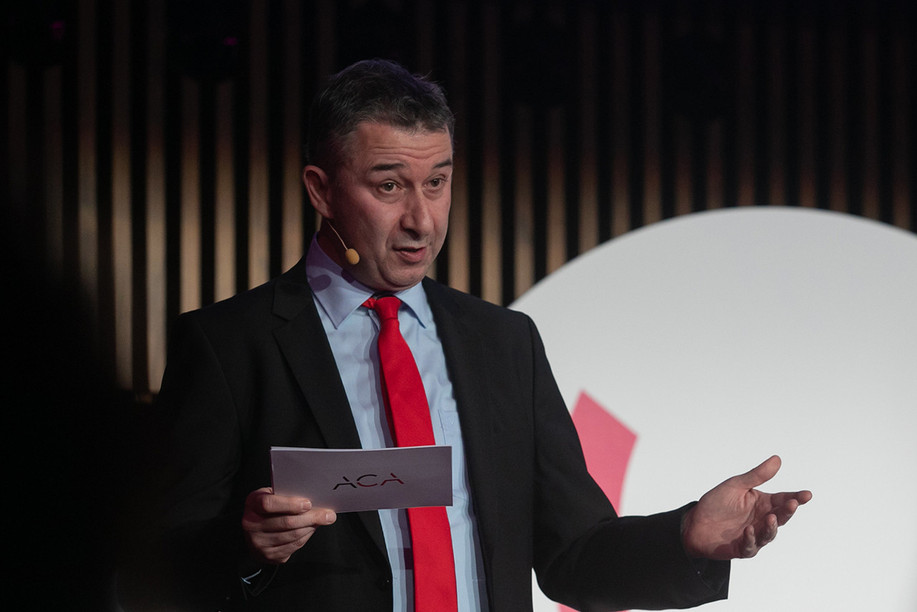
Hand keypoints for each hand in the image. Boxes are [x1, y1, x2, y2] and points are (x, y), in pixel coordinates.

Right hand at [242, 487, 336, 563]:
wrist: (253, 532)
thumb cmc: (267, 509)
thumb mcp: (271, 496)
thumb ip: (286, 495)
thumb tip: (314, 498)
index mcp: (252, 504)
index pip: (268, 504)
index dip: (290, 504)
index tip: (308, 504)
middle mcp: (251, 524)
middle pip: (286, 522)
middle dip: (311, 517)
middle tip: (328, 514)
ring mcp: (259, 542)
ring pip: (293, 535)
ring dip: (311, 527)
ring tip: (321, 520)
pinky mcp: (268, 555)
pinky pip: (293, 546)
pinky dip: (306, 537)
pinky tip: (311, 529)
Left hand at [681, 455, 811, 559]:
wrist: (695, 522)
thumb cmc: (716, 503)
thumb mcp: (736, 485)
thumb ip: (757, 476)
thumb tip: (777, 459)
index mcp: (762, 503)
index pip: (782, 500)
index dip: (796, 498)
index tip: (807, 494)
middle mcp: (761, 520)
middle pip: (780, 517)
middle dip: (788, 511)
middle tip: (792, 503)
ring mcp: (753, 535)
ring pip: (769, 534)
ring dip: (771, 527)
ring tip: (771, 518)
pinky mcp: (742, 548)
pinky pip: (750, 545)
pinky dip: (751, 538)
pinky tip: (749, 530)